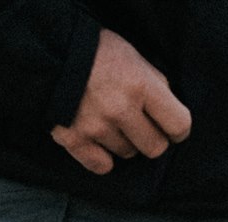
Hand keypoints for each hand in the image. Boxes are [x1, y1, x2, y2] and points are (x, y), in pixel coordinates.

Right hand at [50, 29, 190, 175]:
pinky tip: (98, 143)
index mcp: (140, 85)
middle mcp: (120, 108)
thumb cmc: (95, 51)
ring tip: (110, 122)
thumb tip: (170, 112)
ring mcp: (96, 126)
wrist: (48, 50)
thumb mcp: (133, 57)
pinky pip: (101, 165)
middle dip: (151, 138)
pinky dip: (102, 158)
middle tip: (139, 125)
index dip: (177, 129)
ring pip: (127, 154)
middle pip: (155, 148)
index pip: (179, 125)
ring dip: (123, 142)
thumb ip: (155, 84)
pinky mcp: (74, 138)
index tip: (170, 128)